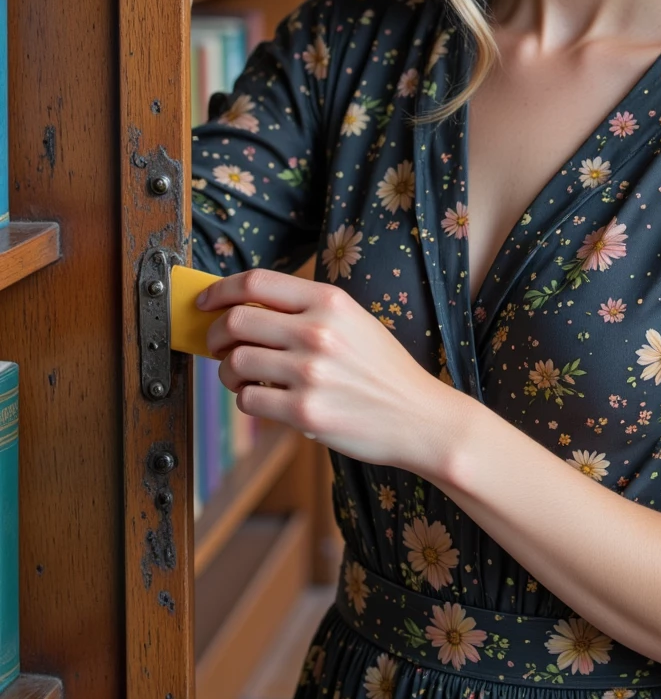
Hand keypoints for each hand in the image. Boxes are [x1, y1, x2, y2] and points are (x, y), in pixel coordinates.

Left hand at [198, 269, 461, 474]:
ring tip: (242, 378)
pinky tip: (262, 399)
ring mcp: (310, 372)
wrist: (418, 416)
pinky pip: (248, 401)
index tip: (205, 303)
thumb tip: (240, 310)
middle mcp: (317, 331)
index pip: (256, 282)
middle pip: (236, 321)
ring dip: (228, 372)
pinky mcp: (305, 411)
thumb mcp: (353, 321)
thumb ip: (305, 311)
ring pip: (235, 363)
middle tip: (220, 347)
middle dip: (216, 335)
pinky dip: (246, 400)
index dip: (220, 290)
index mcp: (329, 301)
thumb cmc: (382, 369)